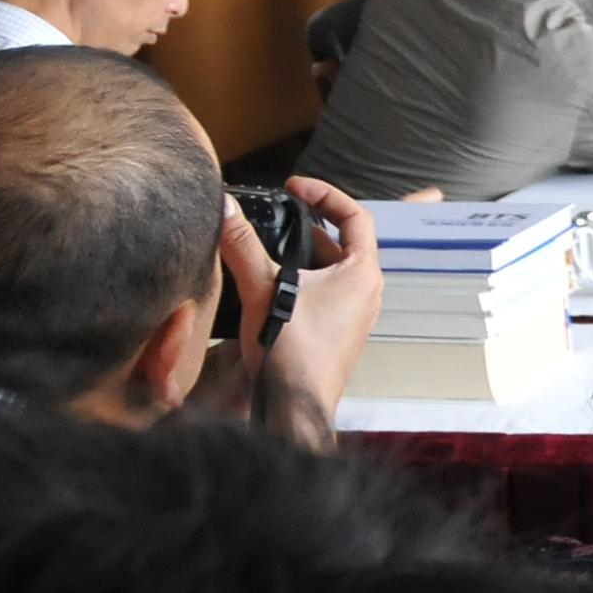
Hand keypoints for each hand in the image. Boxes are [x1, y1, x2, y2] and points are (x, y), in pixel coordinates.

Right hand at [194, 178, 382, 445]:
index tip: (296, 187)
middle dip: (311, 225)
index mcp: (362, 274)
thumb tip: (226, 210)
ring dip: (306, 254)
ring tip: (271, 246)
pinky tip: (274, 284)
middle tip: (282, 214)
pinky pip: (327, 294)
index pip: (356, 216)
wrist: (295, 405)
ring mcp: (355, 314)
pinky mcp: (339, 332)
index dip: (326, 194)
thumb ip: (242, 245)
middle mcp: (366, 292)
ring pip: (334, 270)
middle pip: (345, 243)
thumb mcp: (262, 288)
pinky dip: (305, 280)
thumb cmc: (292, 352)